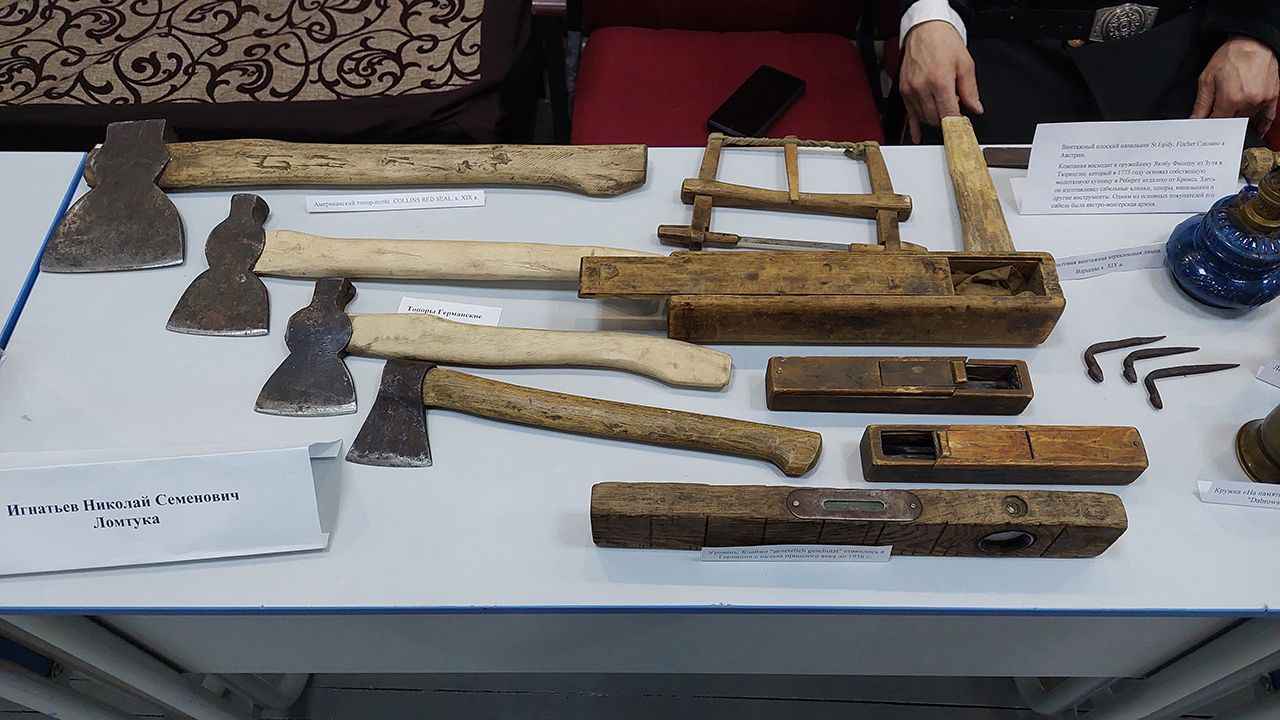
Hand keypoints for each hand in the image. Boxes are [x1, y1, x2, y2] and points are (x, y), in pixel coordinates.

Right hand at [899, 20, 983, 142]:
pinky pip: (909, 114)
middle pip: (936, 118)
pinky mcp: (904, 91)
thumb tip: (975, 108)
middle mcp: (922, 87)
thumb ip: (970, 89)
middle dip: (947, 118)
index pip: (948, 114)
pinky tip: (917, 136)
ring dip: (935, 117)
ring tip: (942, 103)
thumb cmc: (944, 42)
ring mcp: (911, 90)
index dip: (957, 122)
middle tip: (955, 106)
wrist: (925, 30)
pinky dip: (914, 127)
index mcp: (939, 81)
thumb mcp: (965, 63)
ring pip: (924, 118)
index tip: (962, 124)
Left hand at [1192, 36, 1279, 134]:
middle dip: (1224, 118)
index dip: (1209, 123)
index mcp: (1231, 99)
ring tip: (1234, 105)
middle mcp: (1248, 102)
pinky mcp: (1272, 96)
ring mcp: (1262, 100)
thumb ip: (1201, 103)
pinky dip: (1263, 124)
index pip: (1217, 122)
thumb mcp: (1207, 78)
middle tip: (1218, 112)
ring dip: (1239, 116)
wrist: (1253, 41)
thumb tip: (1195, 120)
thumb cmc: (1231, 56)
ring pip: (1247, 117)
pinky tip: (1259, 130)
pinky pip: (1269, 116)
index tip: (1205, 124)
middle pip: (1232, 121)